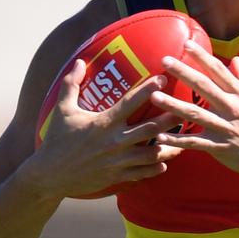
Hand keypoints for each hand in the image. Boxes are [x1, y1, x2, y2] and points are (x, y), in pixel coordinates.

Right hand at [28, 59, 182, 197]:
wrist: (50, 176)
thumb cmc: (56, 140)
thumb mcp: (62, 110)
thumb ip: (71, 84)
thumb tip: (79, 61)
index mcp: (103, 123)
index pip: (130, 103)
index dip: (148, 90)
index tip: (162, 79)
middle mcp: (114, 142)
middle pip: (151, 129)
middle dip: (171, 119)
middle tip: (188, 110)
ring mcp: (118, 161)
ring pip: (152, 153)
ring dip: (169, 147)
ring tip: (183, 140)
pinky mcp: (117, 176)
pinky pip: (142, 172)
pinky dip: (155, 168)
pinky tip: (164, 163)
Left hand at [151, 40, 238, 180]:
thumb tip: (235, 60)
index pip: (219, 71)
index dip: (202, 57)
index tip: (186, 44)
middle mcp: (233, 108)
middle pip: (205, 87)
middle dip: (184, 72)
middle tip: (164, 60)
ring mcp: (226, 128)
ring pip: (196, 114)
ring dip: (173, 105)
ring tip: (155, 96)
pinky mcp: (220, 147)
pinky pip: (195, 143)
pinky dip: (178, 141)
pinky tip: (161, 137)